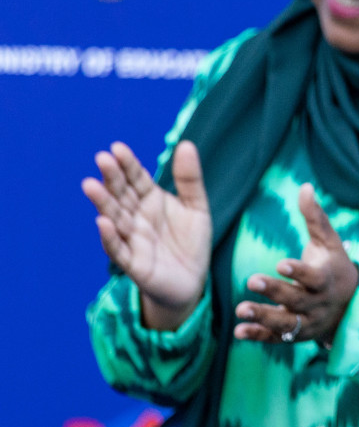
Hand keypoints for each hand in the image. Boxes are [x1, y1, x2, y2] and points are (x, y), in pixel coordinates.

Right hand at [82, 140, 211, 330]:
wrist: (192, 282)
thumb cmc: (190, 243)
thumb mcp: (197, 208)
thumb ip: (190, 179)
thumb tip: (186, 144)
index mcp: (149, 200)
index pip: (136, 178)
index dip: (128, 165)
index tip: (118, 148)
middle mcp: (135, 216)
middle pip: (121, 195)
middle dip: (112, 178)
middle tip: (103, 159)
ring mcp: (131, 239)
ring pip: (114, 218)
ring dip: (103, 203)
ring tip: (91, 185)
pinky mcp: (133, 263)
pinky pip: (118, 250)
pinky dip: (110, 237)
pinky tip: (103, 222)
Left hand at [234, 184, 358, 344]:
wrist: (351, 307)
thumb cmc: (334, 266)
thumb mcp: (329, 243)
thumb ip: (315, 218)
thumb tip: (305, 186)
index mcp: (326, 279)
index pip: (313, 276)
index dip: (298, 271)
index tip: (281, 263)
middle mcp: (318, 304)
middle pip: (297, 299)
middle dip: (275, 292)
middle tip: (251, 280)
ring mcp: (307, 322)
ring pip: (287, 323)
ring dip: (264, 317)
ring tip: (240, 310)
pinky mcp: (296, 336)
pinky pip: (277, 339)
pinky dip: (259, 337)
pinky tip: (239, 332)